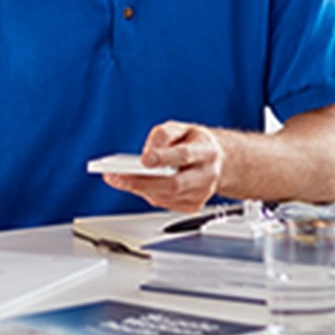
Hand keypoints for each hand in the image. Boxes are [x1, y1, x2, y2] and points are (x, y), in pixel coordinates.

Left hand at [102, 121, 223, 212]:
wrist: (217, 160)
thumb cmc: (195, 143)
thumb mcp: (180, 128)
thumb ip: (163, 136)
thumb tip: (148, 153)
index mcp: (206, 151)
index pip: (184, 156)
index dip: (163, 158)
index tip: (144, 160)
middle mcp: (207, 174)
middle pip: (174, 184)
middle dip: (143, 182)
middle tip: (117, 177)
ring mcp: (202, 193)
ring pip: (167, 197)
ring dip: (141, 189)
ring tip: (118, 179)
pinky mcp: (194, 205)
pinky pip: (167, 204)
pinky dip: (150, 194)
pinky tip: (137, 185)